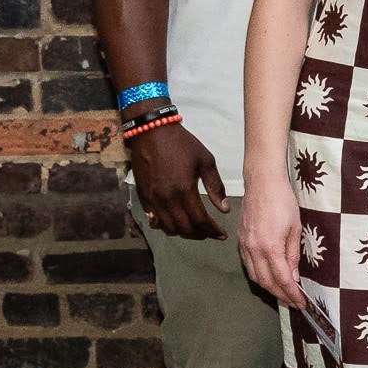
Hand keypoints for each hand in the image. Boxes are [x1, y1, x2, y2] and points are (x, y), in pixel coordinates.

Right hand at [128, 122, 228, 239]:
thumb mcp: (206, 161)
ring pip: (168, 227)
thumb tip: (225, 209)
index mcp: (184, 190)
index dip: (212, 230)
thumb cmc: (182, 144)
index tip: (222, 235)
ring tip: (195, 230)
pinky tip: (174, 223)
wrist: (151, 132)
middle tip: (210, 233)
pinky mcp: (143, 196)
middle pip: (184, 228)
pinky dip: (165, 226)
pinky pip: (154, 219)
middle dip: (200, 234)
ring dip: (183, 233)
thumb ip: (215, 187)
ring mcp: (152, 198)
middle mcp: (166, 198)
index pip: (201, 220)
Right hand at [235, 176, 305, 307]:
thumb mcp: (295, 228)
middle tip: (293, 303)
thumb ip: (293, 255)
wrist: (262, 183)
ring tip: (283, 294)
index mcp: (269, 247)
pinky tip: (269, 277)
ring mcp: (244, 245)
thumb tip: (293, 277)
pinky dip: (259, 275)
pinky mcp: (240, 241)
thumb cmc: (283, 201)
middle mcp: (253, 249)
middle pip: (265, 282)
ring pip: (254, 276)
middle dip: (280, 296)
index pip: (281, 279)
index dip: (291, 294)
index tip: (301, 303)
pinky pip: (248, 265)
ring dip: (269, 288)